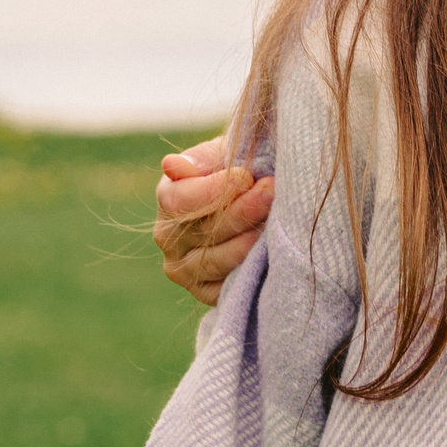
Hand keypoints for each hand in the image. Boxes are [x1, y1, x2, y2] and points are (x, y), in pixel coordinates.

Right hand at [154, 135, 275, 306]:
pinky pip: (228, 285)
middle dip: (242, 211)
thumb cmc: (243, 170)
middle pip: (202, 231)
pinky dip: (250, 268)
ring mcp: (186, 269)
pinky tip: (272, 250)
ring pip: (217, 260)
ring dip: (250, 240)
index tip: (246, 176)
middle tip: (273, 191)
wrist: (262, 200)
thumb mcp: (224, 154)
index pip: (179, 201)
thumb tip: (172, 165)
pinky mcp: (208, 292)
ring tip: (277, 220)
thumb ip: (202, 159)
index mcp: (169, 199)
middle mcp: (169, 238)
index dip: (214, 189)